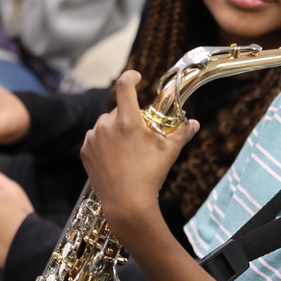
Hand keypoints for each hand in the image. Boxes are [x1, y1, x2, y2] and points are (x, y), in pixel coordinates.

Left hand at [80, 70, 198, 237]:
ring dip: (114, 130)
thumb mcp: (169, 153)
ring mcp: (93, 139)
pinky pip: (95, 139)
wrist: (126, 204)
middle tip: (139, 135)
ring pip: (105, 125)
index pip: (124, 86)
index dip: (131, 76)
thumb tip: (194, 123)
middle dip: (128, 117)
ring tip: (127, 151)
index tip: (136, 77)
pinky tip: (115, 158)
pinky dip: (104, 143)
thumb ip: (182, 134)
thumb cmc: (150, 176)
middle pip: (117, 110)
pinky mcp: (85, 151)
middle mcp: (106, 125)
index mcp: (127, 121)